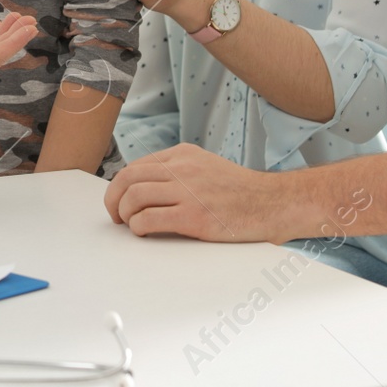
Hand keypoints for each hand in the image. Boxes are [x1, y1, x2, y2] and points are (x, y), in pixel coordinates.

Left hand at [103, 143, 298, 242]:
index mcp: (183, 154)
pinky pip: (149, 219)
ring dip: (124, 214)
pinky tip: (144, 231)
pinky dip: (138, 227)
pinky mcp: (193, 216)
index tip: (119, 199)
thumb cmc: (240, 191)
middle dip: (114, 199)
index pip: (136, 166)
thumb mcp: (205, 166)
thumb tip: (145, 187)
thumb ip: (177, 171)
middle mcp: (182, 168)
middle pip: (128, 179)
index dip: (120, 185)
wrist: (272, 203)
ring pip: (134, 197)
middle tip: (115, 215)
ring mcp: (188, 191)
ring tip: (130, 224)